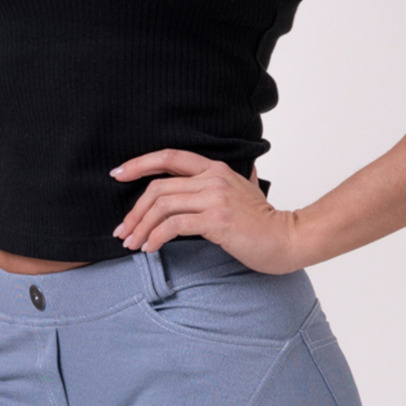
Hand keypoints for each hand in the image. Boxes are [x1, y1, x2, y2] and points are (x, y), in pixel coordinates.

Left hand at [110, 151, 302, 273]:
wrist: (288, 239)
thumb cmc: (264, 222)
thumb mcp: (247, 191)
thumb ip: (237, 180)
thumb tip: (244, 170)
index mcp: (215, 169)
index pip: (169, 157)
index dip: (139, 164)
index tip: (118, 174)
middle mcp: (212, 178)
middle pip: (158, 188)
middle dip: (134, 211)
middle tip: (122, 230)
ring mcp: (215, 198)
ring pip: (162, 206)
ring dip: (140, 227)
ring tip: (131, 243)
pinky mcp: (216, 220)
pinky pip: (174, 226)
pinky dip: (156, 237)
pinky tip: (150, 248)